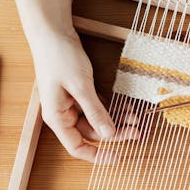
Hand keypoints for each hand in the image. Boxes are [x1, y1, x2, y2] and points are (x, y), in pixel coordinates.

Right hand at [31, 31, 132, 162]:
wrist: (52, 32)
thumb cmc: (59, 57)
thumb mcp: (81, 86)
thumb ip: (95, 112)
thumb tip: (109, 135)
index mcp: (57, 117)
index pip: (76, 147)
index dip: (97, 156)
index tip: (117, 157)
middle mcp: (63, 113)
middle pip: (92, 133)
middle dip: (115, 133)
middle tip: (136, 131)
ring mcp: (72, 103)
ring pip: (98, 121)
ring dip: (116, 120)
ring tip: (135, 118)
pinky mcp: (80, 94)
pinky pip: (98, 108)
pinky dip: (112, 108)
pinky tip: (126, 107)